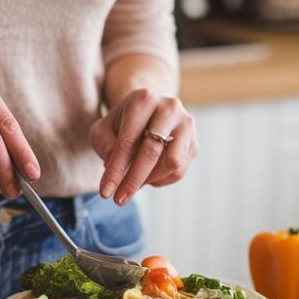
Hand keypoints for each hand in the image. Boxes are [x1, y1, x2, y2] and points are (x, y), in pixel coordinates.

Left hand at [90, 88, 197, 204]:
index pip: (128, 141)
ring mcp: (186, 125)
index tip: (105, 193)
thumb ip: (104, 145)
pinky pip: (178, 172)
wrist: (147, 114)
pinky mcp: (194, 143)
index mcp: (144, 99)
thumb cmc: (122, 124)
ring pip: (171, 163)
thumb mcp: (103, 131)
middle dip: (133, 180)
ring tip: (132, 181)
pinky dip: (159, 179)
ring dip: (149, 179)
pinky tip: (147, 174)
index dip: (115, 169)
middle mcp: (170, 107)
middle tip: (119, 200)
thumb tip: (114, 163)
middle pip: (152, 151)